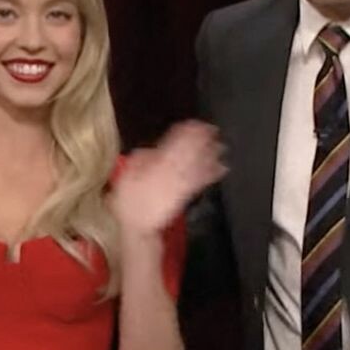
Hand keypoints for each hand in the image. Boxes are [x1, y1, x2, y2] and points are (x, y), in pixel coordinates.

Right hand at [109, 120, 226, 236]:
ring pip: (197, 164)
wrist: (138, 225)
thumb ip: (140, 159)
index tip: (193, 123)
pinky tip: (222, 168)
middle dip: (201, 140)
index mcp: (156, 164)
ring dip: (210, 154)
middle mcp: (171, 171)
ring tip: (221, 144)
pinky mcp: (186, 195)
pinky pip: (201, 182)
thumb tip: (151, 150)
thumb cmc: (128, 200)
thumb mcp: (126, 174)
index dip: (184, 133)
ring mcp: (180, 183)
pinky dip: (212, 174)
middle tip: (212, 128)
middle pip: (189, 152)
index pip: (173, 143)